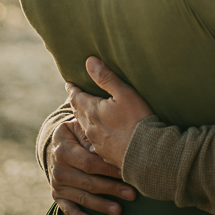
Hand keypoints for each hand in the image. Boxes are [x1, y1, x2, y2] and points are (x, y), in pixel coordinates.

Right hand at [48, 117, 136, 214]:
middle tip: (131, 194)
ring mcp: (57, 184)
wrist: (56, 144)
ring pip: (82, 197)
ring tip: (119, 210)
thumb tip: (103, 147)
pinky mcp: (57, 195)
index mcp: (63, 150)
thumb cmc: (77, 133)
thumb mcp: (79, 127)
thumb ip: (90, 136)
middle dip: (111, 189)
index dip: (109, 169)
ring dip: (101, 205)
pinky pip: (67, 209)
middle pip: (88, 182)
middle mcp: (57, 169)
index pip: (89, 163)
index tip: (127, 173)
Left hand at [66, 57, 153, 173]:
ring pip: (84, 126)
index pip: (76, 97)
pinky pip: (92, 139)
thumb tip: (89, 61)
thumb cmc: (137, 120)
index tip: (68, 83)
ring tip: (84, 111)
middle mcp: (90, 127)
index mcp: (92, 111)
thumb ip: (106, 78)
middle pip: (78, 112)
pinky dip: (92, 130)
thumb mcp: (124, 93)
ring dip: (82, 116)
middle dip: (75, 102)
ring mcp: (96, 142)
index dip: (72, 89)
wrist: (145, 153)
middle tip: (74, 95)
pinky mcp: (104, 153)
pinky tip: (98, 132)